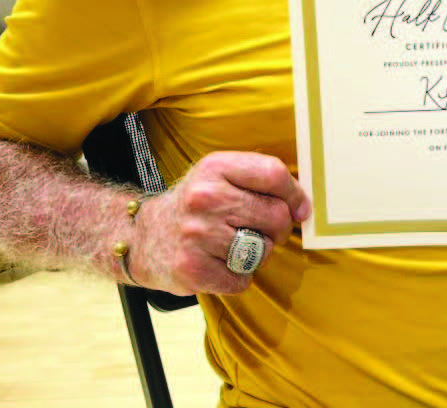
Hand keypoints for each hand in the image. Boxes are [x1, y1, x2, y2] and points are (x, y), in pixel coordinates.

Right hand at [129, 152, 310, 294]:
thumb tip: (303, 207)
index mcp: (215, 167)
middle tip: (261, 231)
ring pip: (262, 251)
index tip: (300, 209)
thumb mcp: (218, 176)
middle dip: (277, 229)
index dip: (295, 194)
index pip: (273, 174)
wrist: (143, 236)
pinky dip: (238, 277)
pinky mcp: (192, 269)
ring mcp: (197, 234)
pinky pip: (242, 279)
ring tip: (233, 246)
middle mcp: (205, 197)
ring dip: (257, 254)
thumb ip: (258, 181)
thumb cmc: (195, 206)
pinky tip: (219, 264)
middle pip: (275, 216)